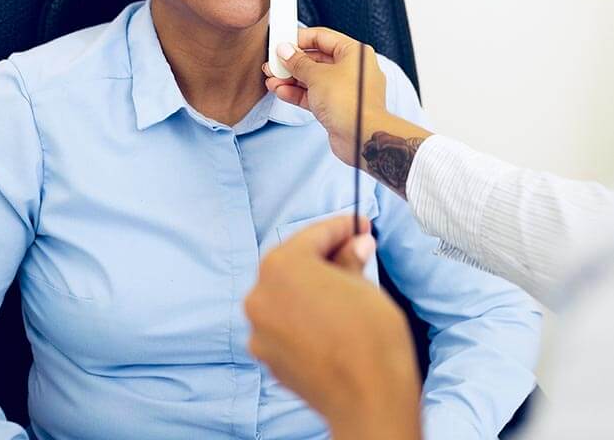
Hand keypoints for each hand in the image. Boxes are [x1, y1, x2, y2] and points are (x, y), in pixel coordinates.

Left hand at [245, 216, 421, 439]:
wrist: (368, 402)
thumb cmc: (370, 339)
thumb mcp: (365, 285)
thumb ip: (351, 259)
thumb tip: (356, 244)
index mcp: (282, 265)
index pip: (315, 234)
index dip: (342, 227)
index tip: (359, 225)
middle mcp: (260, 292)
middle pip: (293, 262)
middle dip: (323, 255)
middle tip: (354, 250)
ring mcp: (258, 326)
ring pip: (285, 293)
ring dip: (310, 286)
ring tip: (342, 287)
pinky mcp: (264, 354)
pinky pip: (282, 321)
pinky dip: (301, 314)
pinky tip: (327, 318)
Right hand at [264, 27, 430, 196]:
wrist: (361, 137)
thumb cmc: (350, 103)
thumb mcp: (317, 75)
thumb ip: (298, 62)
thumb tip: (285, 51)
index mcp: (354, 53)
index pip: (322, 37)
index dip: (299, 39)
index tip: (282, 42)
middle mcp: (352, 69)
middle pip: (316, 59)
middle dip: (291, 63)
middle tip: (273, 64)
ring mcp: (345, 90)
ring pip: (313, 79)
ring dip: (291, 79)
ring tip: (272, 80)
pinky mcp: (338, 107)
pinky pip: (314, 95)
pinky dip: (298, 93)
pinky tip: (281, 92)